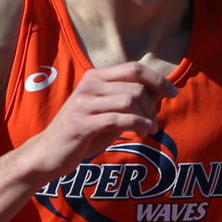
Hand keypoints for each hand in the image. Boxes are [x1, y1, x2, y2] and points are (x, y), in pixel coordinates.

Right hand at [21, 61, 177, 179]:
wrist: (48, 153)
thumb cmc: (82, 133)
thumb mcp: (107, 112)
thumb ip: (128, 99)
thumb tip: (159, 91)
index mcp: (95, 77)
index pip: (134, 68)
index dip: (157, 79)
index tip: (173, 93)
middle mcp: (89, 85)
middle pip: (135, 85)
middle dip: (153, 105)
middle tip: (154, 123)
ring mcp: (83, 103)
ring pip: (129, 100)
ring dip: (146, 116)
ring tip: (148, 130)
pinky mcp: (81, 123)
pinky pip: (118, 118)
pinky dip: (136, 124)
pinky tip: (142, 132)